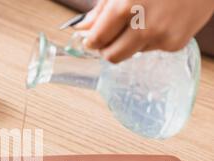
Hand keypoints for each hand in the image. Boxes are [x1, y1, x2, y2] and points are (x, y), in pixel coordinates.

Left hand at [76, 0, 213, 62]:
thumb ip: (102, 8)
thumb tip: (83, 28)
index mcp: (126, 6)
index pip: (97, 40)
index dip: (91, 41)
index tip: (91, 39)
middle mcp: (144, 26)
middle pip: (112, 56)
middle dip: (107, 48)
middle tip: (110, 36)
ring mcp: (162, 37)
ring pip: (132, 52)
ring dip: (131, 41)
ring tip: (144, 16)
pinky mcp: (176, 43)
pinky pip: (153, 48)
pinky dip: (151, 38)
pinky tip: (161, 19)